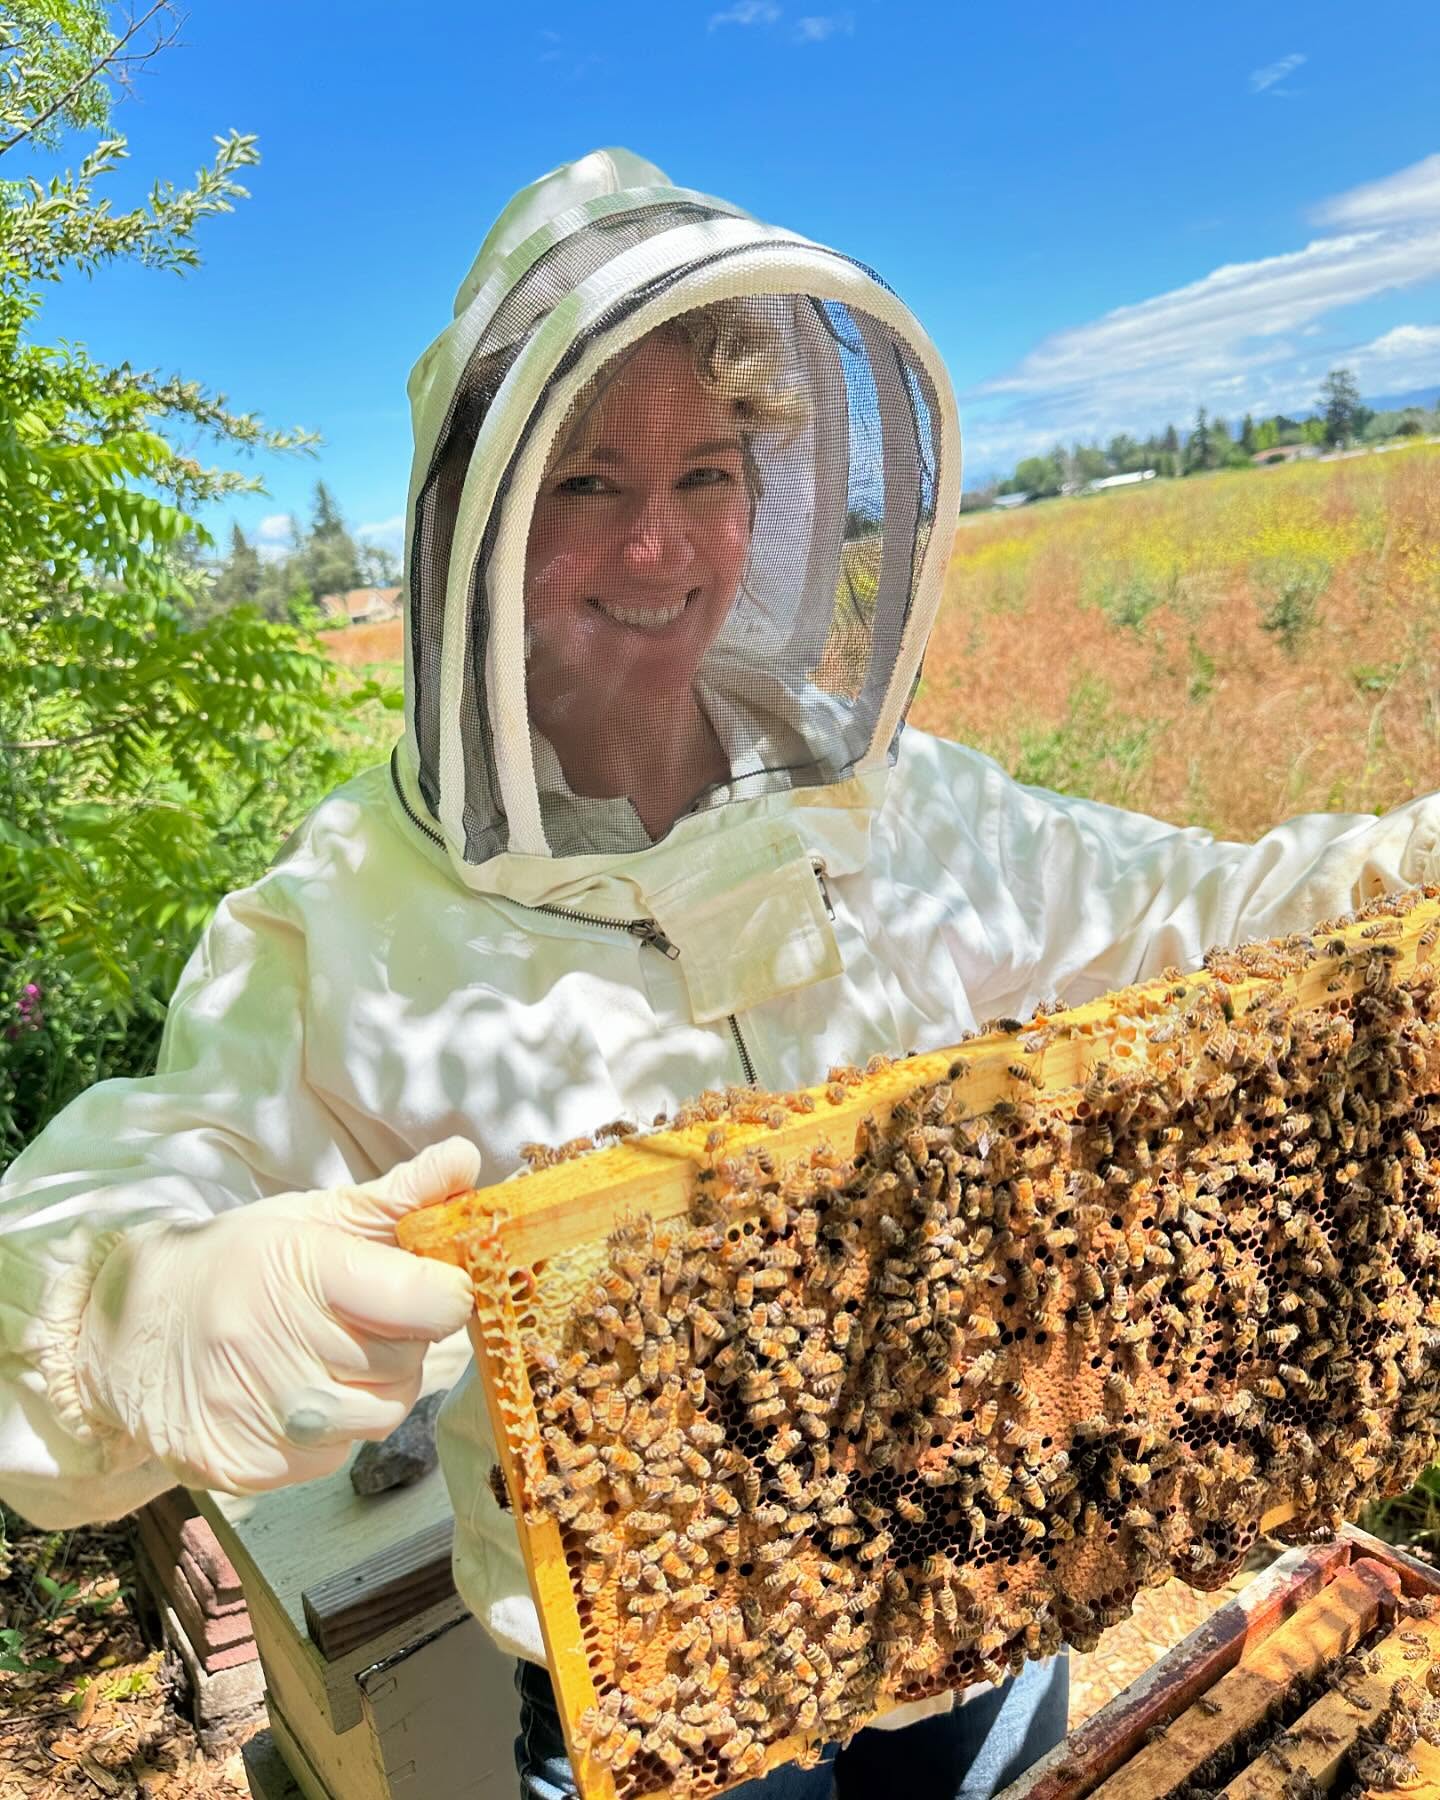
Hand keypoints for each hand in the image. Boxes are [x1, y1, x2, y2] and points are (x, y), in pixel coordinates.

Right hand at [74, 1139, 479, 1493]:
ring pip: (380, 1415)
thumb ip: (399, 1195)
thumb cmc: (236, 1266)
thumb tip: (465, 1158)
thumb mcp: (312, 1218)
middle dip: (402, 1339)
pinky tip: (293, 1393)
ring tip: (327, 1355)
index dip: (444, 1293)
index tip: (430, 1285)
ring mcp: (258, 1415)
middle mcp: (276, 1345)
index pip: (429, 1300)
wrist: (129, 1331)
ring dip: (373, 1389)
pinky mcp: (244, 1467)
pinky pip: (333, 1457)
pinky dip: (330, 1431)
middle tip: (358, 1318)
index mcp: (302, 1270)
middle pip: (408, 1361)